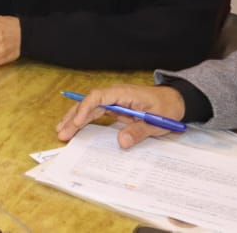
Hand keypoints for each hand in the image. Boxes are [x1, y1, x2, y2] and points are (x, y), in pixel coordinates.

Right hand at [56, 84, 185, 148]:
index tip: (79, 123)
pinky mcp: (114, 108)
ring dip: (74, 119)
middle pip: (88, 104)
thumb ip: (138, 132)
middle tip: (62, 132)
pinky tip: (74, 127)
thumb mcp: (157, 122)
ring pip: (88, 108)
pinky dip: (83, 120)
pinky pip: (95, 113)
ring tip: (61, 131)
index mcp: (123, 94)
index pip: (98, 97)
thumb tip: (120, 143)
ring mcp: (113, 101)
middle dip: (74, 117)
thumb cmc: (167, 108)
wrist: (175, 101)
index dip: (86, 109)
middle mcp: (114, 95)